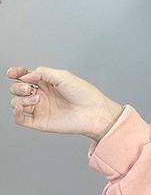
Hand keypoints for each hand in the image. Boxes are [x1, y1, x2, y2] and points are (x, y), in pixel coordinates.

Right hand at [7, 65, 124, 139]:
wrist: (94, 112)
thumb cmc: (84, 94)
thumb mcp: (63, 76)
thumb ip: (42, 72)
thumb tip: (25, 76)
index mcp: (46, 83)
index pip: (24, 76)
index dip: (16, 73)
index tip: (12, 73)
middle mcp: (41, 95)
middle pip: (17, 89)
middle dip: (18, 87)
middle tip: (29, 88)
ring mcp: (39, 109)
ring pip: (16, 102)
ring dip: (21, 99)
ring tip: (36, 99)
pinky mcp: (40, 122)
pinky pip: (20, 119)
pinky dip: (15, 113)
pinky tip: (21, 107)